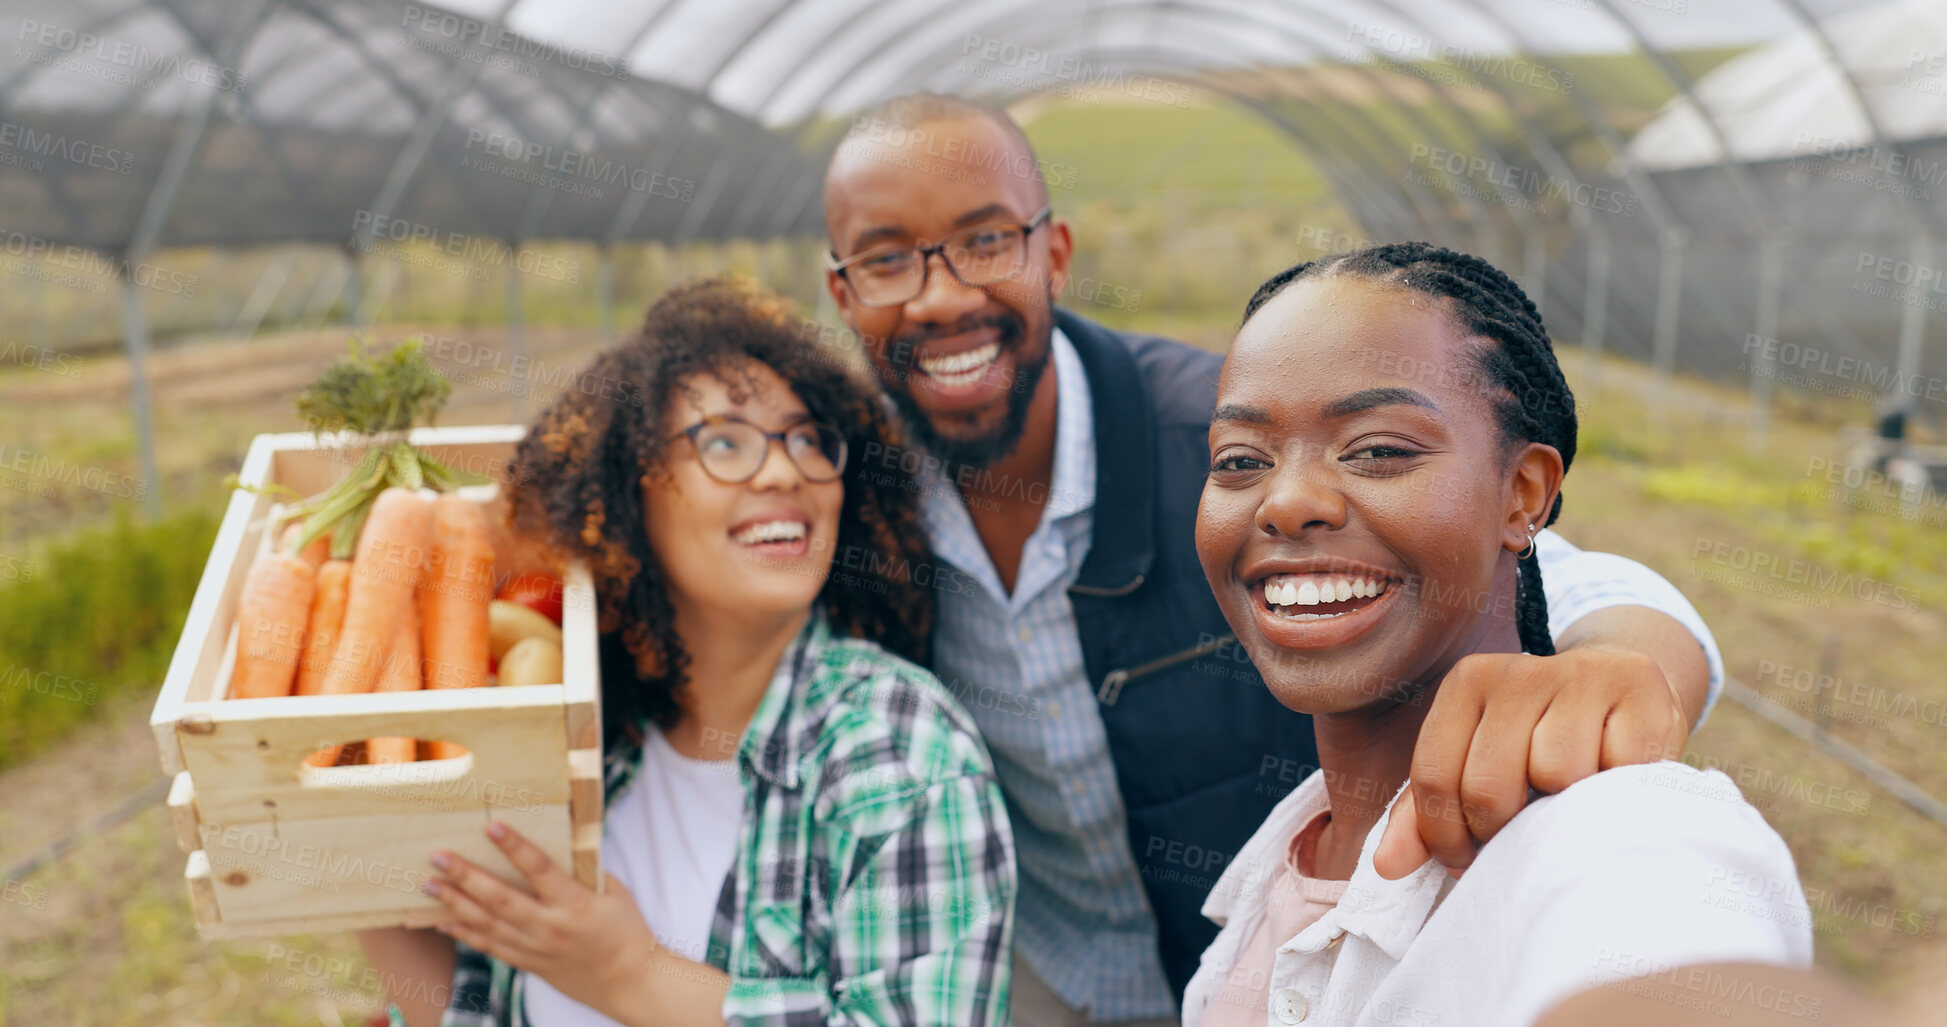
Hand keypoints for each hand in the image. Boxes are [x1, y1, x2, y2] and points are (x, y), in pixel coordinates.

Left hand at [426, 821, 656, 1018]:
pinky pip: (488, 946)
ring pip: (486, 924)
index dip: (515, 847)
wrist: (628, 980)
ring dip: (454, 903)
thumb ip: (582, 867)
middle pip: (499, 898)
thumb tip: (558, 835)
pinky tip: (440, 921)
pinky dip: (462, 934)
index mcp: (575, 903)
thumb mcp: (613, 890)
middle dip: (466, 876)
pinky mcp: (527, 963)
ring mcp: (534, 948)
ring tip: (428, 884)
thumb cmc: (625, 928)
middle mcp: (550, 927)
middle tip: (438, 856)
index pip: (539, 870)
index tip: (492, 827)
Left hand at [1374, 647, 1688, 878]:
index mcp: (1466, 683)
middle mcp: (1519, 670)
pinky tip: (1613, 780)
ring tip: (1570, 802)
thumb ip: (1424, 813)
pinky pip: (1619, 767)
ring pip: (1555, 775)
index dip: (1447, 837)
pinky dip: (1616, 790)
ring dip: (1564, 810)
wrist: (1622, 687)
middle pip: (1488, 787)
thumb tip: (1387, 866)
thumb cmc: (1538, 739)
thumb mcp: (1473, 764)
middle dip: (1502, 833)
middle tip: (1522, 837)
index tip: (1468, 856)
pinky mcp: (1640, 689)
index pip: (1433, 777)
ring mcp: (1581, 675)